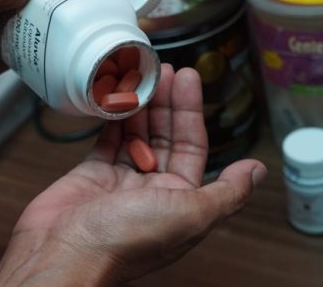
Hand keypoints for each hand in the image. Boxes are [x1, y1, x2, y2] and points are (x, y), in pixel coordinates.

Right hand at [0, 65, 266, 285]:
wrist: (64, 252)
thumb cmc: (126, 239)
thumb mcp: (190, 214)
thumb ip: (227, 191)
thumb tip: (258, 170)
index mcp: (180, 200)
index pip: (193, 145)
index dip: (191, 111)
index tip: (187, 79)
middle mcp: (152, 190)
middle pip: (165, 136)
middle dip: (166, 102)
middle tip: (162, 68)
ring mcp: (121, 182)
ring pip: (137, 135)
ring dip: (142, 105)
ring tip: (142, 75)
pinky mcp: (92, 176)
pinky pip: (106, 140)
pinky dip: (112, 118)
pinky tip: (118, 97)